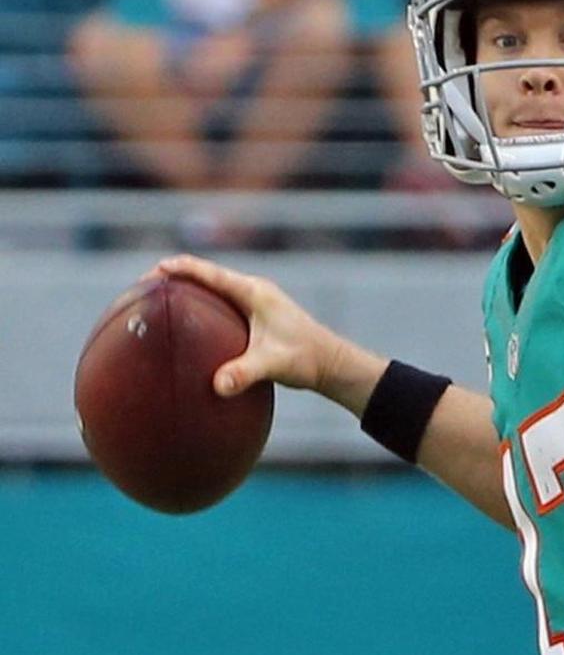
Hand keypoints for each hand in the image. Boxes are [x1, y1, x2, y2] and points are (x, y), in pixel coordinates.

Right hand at [143, 253, 344, 397]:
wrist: (330, 364)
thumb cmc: (306, 358)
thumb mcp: (273, 364)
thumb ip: (245, 373)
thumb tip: (218, 386)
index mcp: (253, 292)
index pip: (208, 273)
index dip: (178, 268)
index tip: (151, 270)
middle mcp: (252, 292)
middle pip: (205, 276)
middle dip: (173, 277)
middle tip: (141, 288)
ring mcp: (253, 304)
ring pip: (211, 291)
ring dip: (185, 292)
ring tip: (154, 304)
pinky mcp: (254, 318)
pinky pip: (219, 306)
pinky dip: (198, 309)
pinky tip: (183, 328)